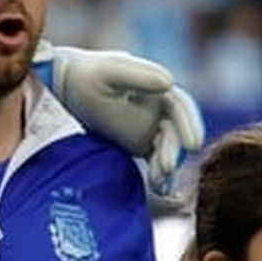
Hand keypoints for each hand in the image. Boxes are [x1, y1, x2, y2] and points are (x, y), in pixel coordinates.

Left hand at [41, 44, 204, 200]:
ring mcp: (151, 126)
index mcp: (157, 87)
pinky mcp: (140, 142)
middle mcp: (160, 108)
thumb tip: (169, 83)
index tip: (193, 145)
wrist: (68, 86)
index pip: (181, 108)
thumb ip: (137, 75)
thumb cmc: (86, 74)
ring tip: (160, 183)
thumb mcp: (108, 72)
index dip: (190, 125)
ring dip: (167, 165)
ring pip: (167, 148)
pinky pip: (154, 159)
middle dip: (175, 151)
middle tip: (168, 168)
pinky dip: (159, 173)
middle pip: (175, 132)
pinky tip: (159, 188)